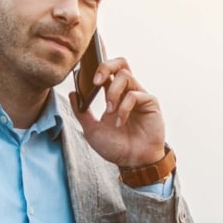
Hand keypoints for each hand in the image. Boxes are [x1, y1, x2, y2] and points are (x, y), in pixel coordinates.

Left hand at [73, 56, 168, 170]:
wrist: (133, 162)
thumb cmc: (116, 147)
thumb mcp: (92, 130)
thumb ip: (81, 112)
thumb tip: (72, 93)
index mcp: (113, 94)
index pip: (107, 70)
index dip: (99, 60)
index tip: (85, 61)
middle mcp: (127, 91)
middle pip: (120, 63)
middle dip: (106, 66)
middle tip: (96, 82)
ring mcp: (139, 95)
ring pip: (125, 75)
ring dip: (113, 92)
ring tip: (109, 111)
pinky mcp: (150, 103)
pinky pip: (135, 95)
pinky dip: (124, 108)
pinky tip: (120, 122)